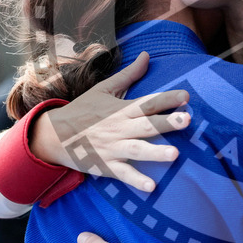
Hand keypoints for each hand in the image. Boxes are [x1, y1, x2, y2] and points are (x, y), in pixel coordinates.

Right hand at [33, 52, 191, 191]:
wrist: (54, 135)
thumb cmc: (83, 110)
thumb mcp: (104, 89)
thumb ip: (129, 75)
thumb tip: (146, 55)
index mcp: (121, 109)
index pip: (148, 102)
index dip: (167, 99)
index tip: (186, 96)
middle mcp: (119, 128)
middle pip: (146, 125)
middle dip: (167, 123)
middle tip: (188, 120)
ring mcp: (113, 148)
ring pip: (137, 150)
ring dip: (155, 152)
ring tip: (175, 154)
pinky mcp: (106, 166)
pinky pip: (123, 174)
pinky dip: (136, 181)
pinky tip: (151, 187)